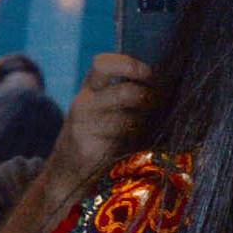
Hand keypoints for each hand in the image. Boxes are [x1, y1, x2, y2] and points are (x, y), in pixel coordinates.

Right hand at [48, 54, 158, 201]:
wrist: (69, 167)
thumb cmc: (99, 132)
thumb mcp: (106, 104)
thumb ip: (125, 91)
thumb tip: (163, 82)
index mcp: (89, 87)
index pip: (103, 64)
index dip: (128, 65)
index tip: (148, 74)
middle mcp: (84, 103)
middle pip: (120, 92)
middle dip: (143, 95)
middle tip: (155, 103)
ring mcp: (84, 126)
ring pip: (125, 120)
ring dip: (142, 123)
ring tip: (146, 127)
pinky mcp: (89, 149)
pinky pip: (120, 143)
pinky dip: (134, 143)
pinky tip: (136, 145)